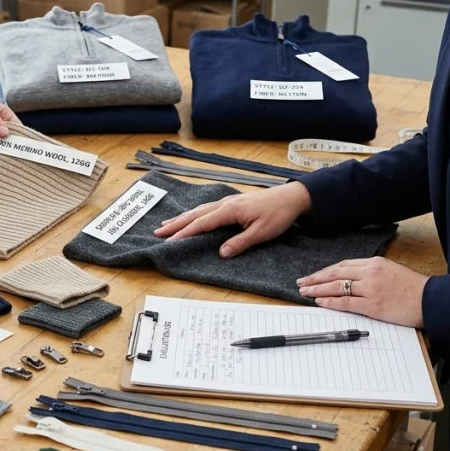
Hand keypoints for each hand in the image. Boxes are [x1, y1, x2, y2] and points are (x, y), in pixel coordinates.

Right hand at [154, 182, 312, 257]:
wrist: (292, 197)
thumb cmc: (278, 214)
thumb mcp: (261, 233)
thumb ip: (240, 243)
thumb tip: (221, 253)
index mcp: (229, 210)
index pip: (202, 223)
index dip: (184, 232)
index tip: (169, 240)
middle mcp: (225, 204)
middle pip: (195, 214)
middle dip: (176, 224)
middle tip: (158, 232)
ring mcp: (228, 201)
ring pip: (199, 210)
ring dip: (182, 218)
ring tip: (167, 224)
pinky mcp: (232, 203)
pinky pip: (207, 208)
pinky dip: (194, 214)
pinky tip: (191, 216)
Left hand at [297, 258, 428, 327]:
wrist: (432, 300)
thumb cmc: (413, 288)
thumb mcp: (391, 271)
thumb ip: (371, 273)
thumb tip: (351, 278)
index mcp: (374, 263)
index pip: (342, 265)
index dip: (325, 271)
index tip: (314, 275)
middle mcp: (370, 273)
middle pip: (335, 273)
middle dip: (316, 278)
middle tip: (302, 282)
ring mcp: (370, 289)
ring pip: (337, 287)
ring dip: (318, 290)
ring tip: (305, 292)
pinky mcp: (373, 305)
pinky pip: (346, 302)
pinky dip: (331, 302)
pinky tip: (320, 302)